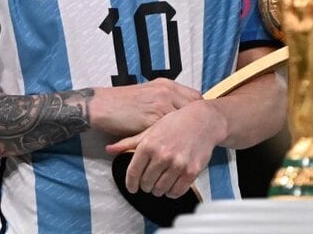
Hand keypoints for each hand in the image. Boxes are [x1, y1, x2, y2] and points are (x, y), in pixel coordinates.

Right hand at [89, 78, 202, 136]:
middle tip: (201, 135)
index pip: (195, 97)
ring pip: (182, 122)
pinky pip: (167, 133)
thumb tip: (181, 111)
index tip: (202, 121)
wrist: (102, 105)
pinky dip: (172, 141)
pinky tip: (175, 149)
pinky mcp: (150, 121)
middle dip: (198, 123)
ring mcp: (160, 106)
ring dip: (187, 135)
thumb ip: (166, 98)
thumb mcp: (149, 92)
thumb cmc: (123, 101)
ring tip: (192, 146)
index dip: (200, 110)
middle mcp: (166, 92)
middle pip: (193, 109)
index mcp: (167, 85)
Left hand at [106, 100, 227, 197]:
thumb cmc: (176, 123)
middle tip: (150, 181)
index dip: (131, 184)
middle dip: (146, 185)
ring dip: (159, 190)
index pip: (133, 173)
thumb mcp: (151, 129)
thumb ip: (129, 142)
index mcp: (149, 145)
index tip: (132, 188)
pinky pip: (176, 191)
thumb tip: (109, 150)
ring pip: (160, 190)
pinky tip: (172, 185)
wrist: (204, 121)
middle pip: (146, 183)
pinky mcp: (191, 171)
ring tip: (161, 182)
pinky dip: (172, 192)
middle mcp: (162, 155)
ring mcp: (177, 164)